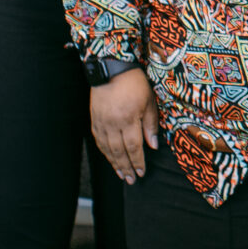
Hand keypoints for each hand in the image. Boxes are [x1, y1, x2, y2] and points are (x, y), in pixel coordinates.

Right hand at [89, 67, 160, 184]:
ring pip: (107, 149)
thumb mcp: (150, 101)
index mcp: (129, 119)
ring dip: (114, 164)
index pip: (134, 147)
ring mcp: (101, 122)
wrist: (111, 68)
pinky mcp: (94, 120)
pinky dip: (104, 152)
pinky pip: (99, 141)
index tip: (141, 173)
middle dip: (126, 168)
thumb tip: (153, 145)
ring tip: (121, 174)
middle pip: (119, 152)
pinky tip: (110, 159)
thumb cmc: (135, 83)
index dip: (138, 162)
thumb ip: (151, 124)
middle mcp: (113, 124)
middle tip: (131, 180)